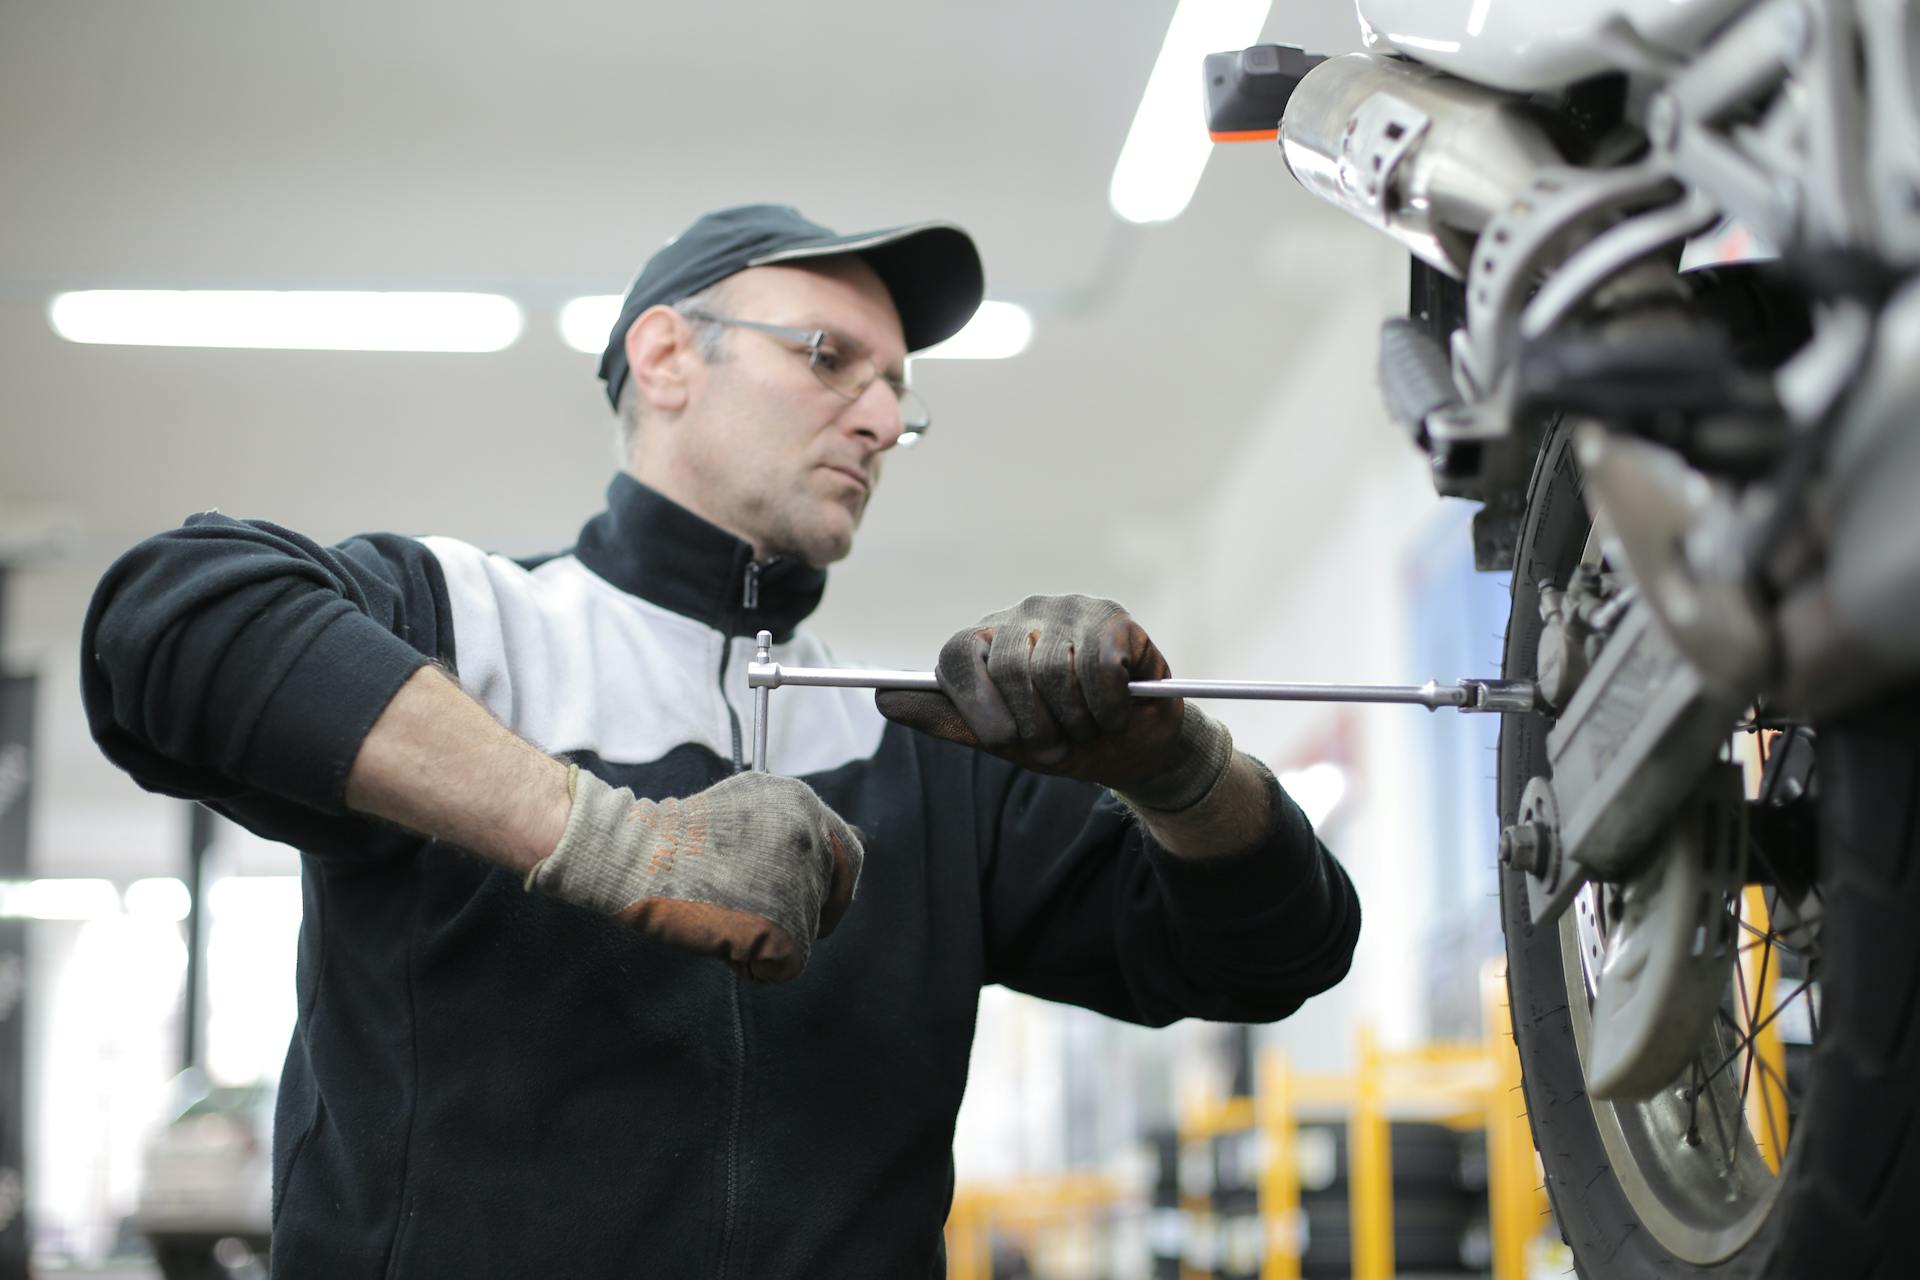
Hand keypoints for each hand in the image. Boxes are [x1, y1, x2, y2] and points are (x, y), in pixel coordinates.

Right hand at [525, 766, 862, 982]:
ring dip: (767, 937)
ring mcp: (801, 882)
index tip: (817, 907)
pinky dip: (756, 966)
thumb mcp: (748, 804)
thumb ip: (788, 827)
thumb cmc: (677, 838)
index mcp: (804, 803)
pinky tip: (723, 942)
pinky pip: (785, 965)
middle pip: (828, 897)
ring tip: (722, 917)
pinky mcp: (785, 926)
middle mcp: (811, 838)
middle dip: (800, 915)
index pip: (850, 854)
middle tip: (761, 923)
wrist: (637, 855)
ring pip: (804, 934)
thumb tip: (821, 860)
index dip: (835, 885)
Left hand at [876, 594, 1231, 811]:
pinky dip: (1107, 707)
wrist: (1135, 751)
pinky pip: (1098, 667)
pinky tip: (1118, 713)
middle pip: (1008, 668)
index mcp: (988, 640)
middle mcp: (1023, 615)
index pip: (956, 654)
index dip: (977, 706)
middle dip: (1035, 726)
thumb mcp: (1001, 740)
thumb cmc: (1065, 741)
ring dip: (1075, 722)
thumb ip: (945, 718)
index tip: (1005, 741)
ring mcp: (1069, 610)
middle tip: (1057, 745)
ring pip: (1055, 670)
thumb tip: (881, 697)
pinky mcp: (1114, 618)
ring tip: (1089, 729)